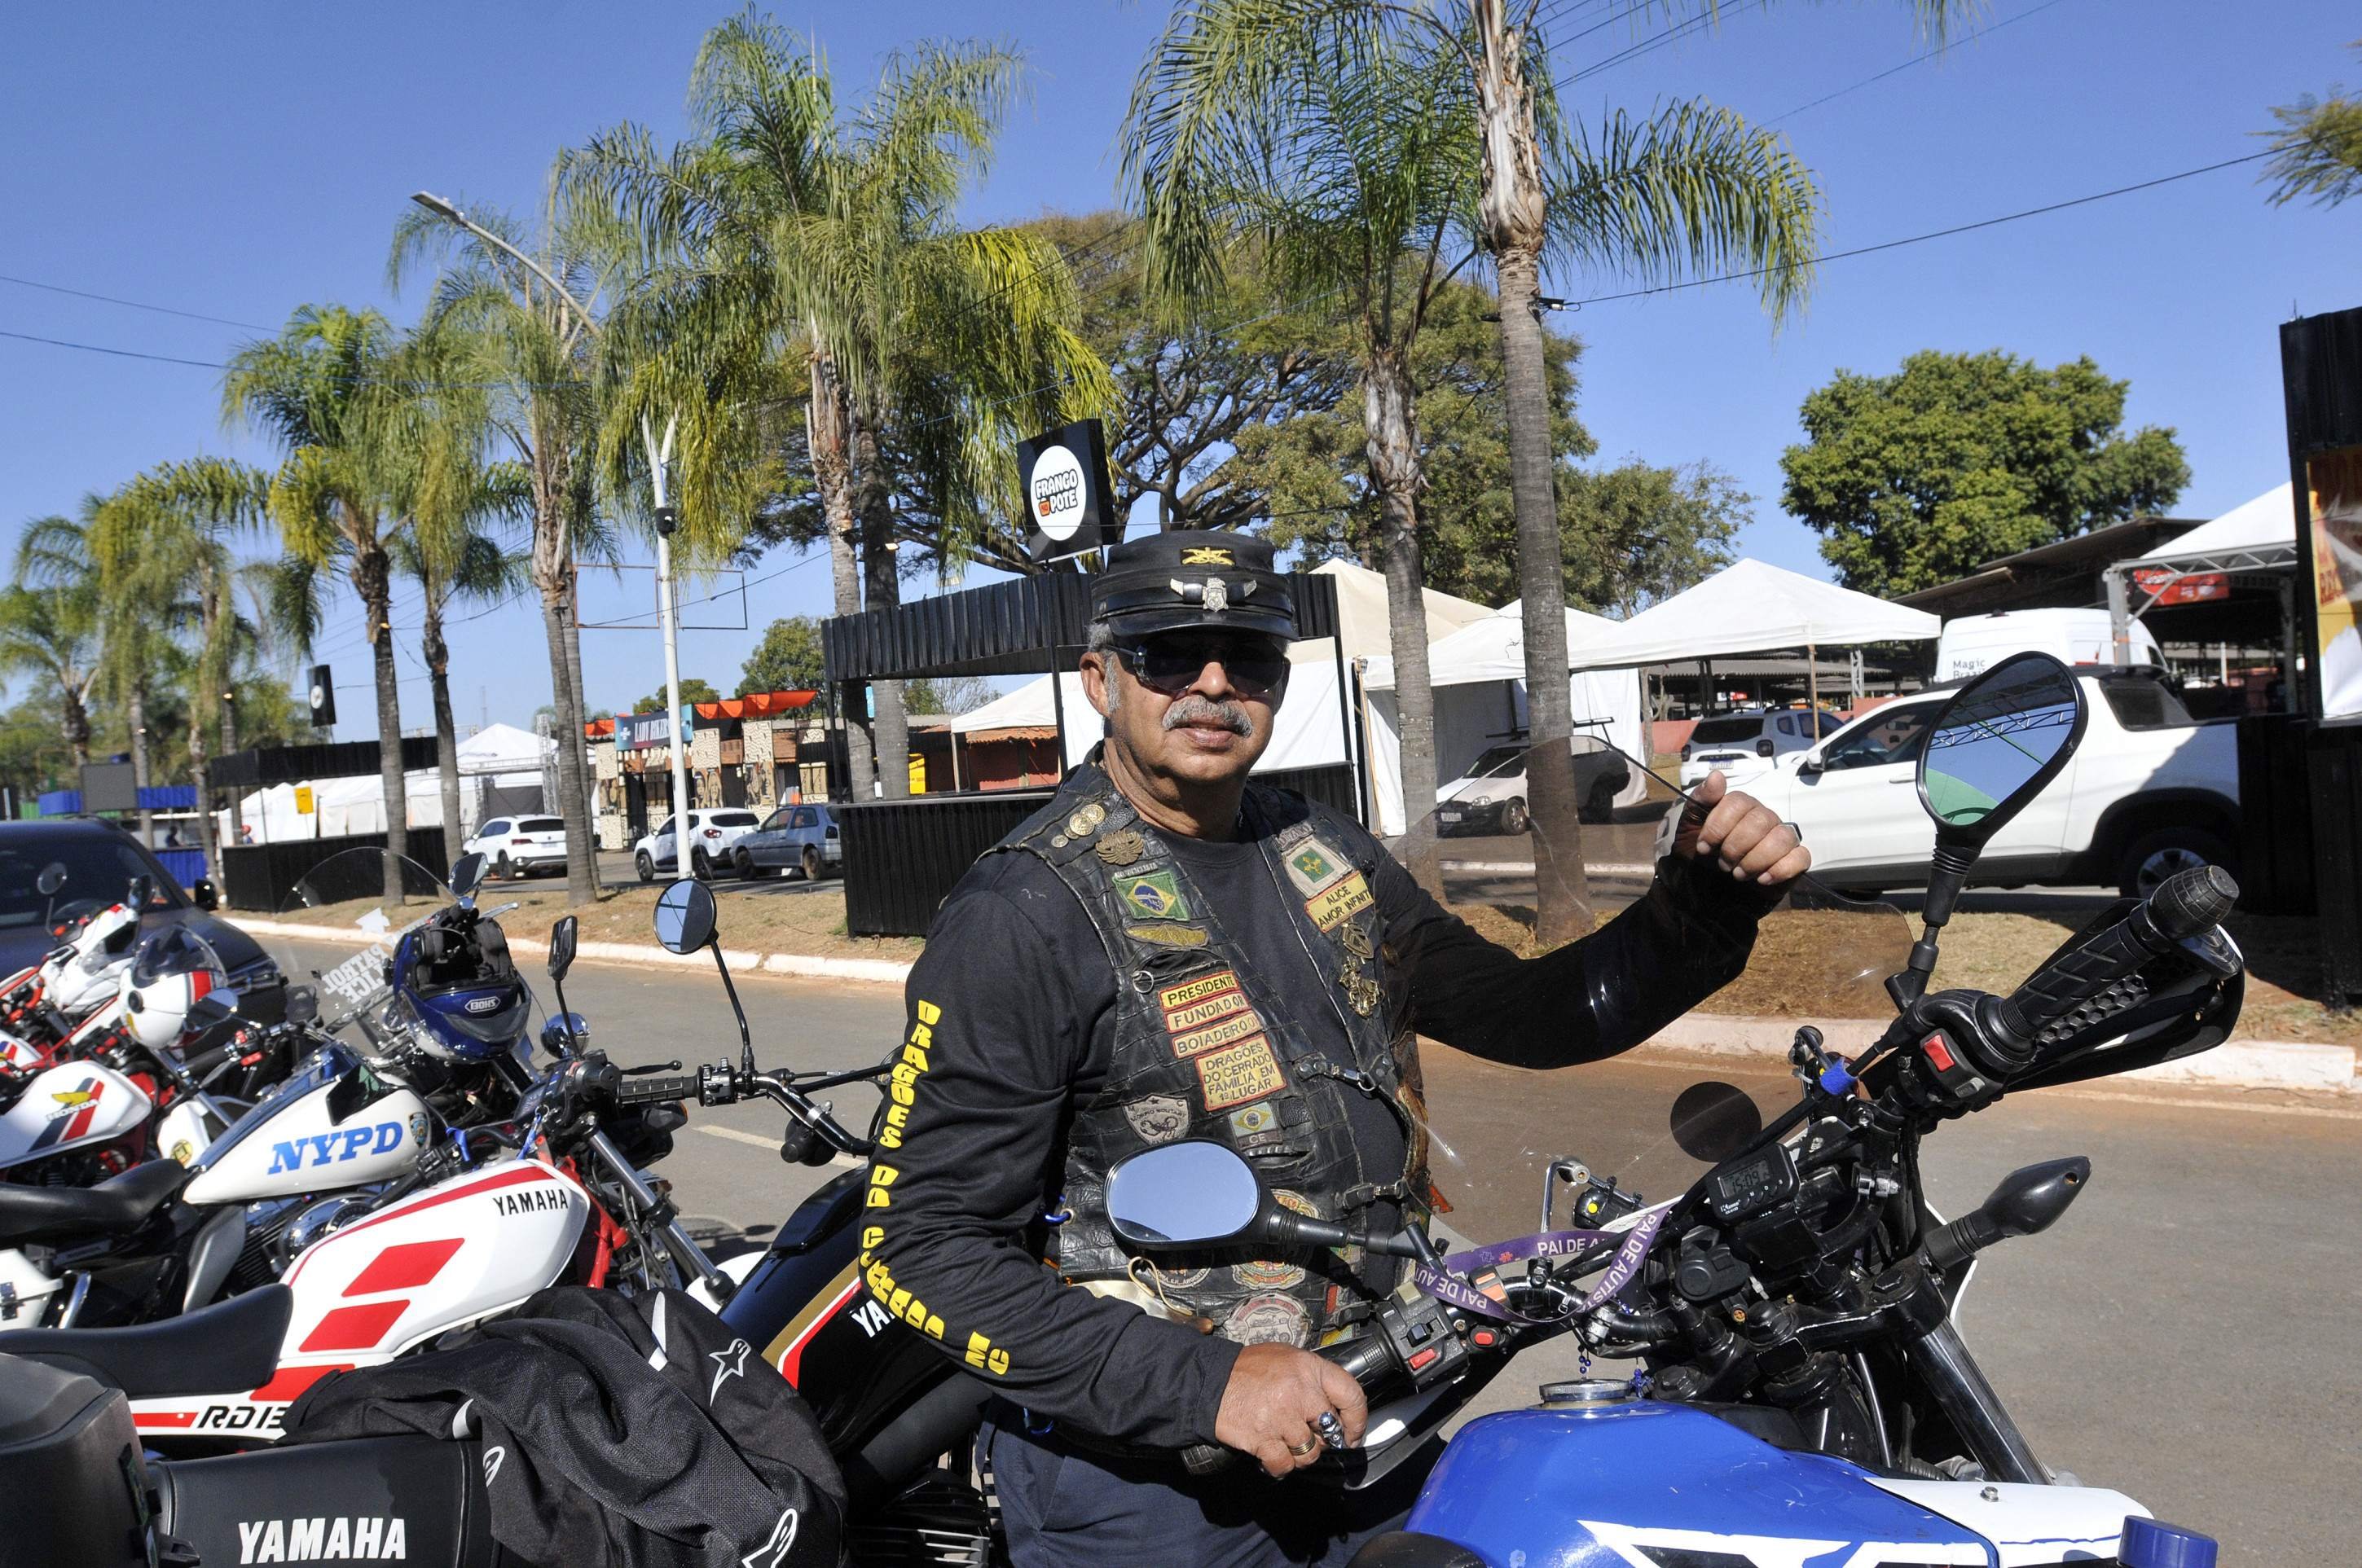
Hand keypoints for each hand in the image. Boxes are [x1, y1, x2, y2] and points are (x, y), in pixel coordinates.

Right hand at [1213, 1343, 1367, 1477]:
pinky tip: (1272, 1452)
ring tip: (1286, 1442)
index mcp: (1309, 1368)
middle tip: (1311, 1436)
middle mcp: (1301, 1392)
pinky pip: (1286, 1466)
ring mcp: (1283, 1418)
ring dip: (1301, 1454)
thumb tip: (1335, 1405)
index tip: (1353, 1432)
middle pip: (1331, 1429)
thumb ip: (1313, 1378)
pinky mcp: (1265, 1439)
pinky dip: (1280, 1465)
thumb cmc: (1247, 1370)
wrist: (1209, 1381)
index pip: (1352, 1395)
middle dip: (1324, 1438)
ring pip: (1311, 1452)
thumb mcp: (1286, 1358)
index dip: (1358, 1419)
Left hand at [1675, 770, 1810, 887]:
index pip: (1739, 802)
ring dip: (1756, 860)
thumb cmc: (1699, 858)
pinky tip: (1761, 879)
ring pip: (1782, 838)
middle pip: (1761, 820)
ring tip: (1738, 874)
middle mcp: (1764, 820)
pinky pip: (1801, 857)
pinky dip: (1780, 869)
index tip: (1704, 846)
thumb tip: (1716, 776)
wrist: (1704, 894)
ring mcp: (1781, 840)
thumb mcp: (1689, 828)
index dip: (1719, 825)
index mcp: (1741, 808)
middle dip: (1736, 846)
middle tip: (1722, 864)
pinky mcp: (1793, 863)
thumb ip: (1700, 800)